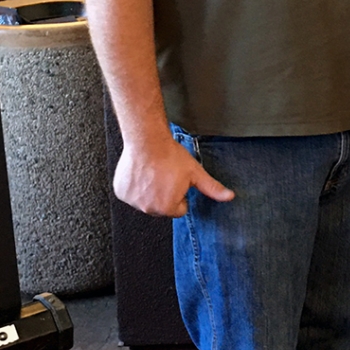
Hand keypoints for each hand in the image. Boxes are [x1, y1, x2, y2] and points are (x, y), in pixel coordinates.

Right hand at [113, 136, 234, 217]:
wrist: (147, 140)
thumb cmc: (170, 156)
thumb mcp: (196, 173)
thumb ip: (212, 188)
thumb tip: (229, 197)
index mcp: (166, 208)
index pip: (178, 209)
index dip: (180, 194)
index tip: (177, 181)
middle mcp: (148, 208)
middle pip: (161, 207)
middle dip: (165, 194)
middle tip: (165, 176)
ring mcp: (132, 201)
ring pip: (146, 200)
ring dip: (150, 191)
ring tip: (154, 173)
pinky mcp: (121, 192)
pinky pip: (132, 194)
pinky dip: (136, 186)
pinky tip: (142, 173)